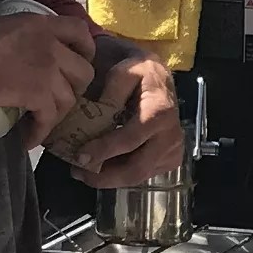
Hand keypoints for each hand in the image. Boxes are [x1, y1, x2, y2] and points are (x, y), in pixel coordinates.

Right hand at [0, 11, 94, 140]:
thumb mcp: (2, 27)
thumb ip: (21, 38)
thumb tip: (21, 53)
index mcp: (41, 24)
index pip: (81, 32)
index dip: (86, 50)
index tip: (78, 63)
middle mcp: (50, 44)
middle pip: (83, 71)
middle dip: (74, 89)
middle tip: (56, 99)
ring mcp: (46, 69)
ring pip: (69, 98)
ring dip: (56, 114)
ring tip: (39, 122)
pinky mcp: (35, 93)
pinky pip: (49, 118)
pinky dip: (39, 132)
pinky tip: (27, 138)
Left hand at [67, 50, 184, 184]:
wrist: (161, 78)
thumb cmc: (139, 74)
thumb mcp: (123, 74)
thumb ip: (110, 94)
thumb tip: (95, 119)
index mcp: (159, 112)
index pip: (130, 140)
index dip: (104, 151)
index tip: (80, 157)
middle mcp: (171, 136)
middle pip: (137, 168)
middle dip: (105, 176)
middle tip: (79, 173)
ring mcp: (173, 150)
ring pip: (139, 176)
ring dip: (110, 179)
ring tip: (86, 173)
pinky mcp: (170, 159)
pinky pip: (144, 175)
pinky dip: (122, 175)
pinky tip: (105, 167)